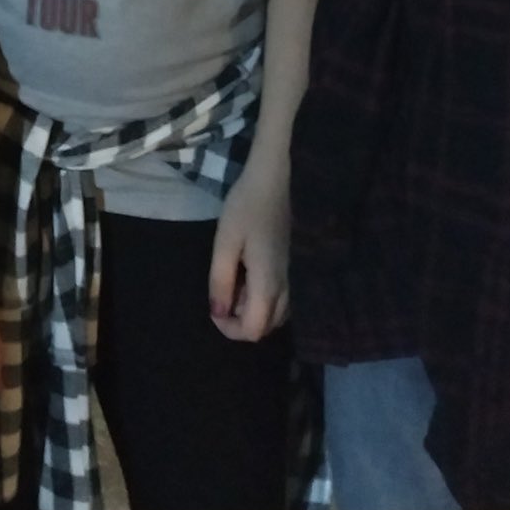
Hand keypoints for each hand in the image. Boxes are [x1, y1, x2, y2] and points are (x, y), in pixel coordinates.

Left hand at [209, 159, 288, 342]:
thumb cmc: (246, 206)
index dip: (229, 328)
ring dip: (252, 308)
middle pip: (265, 327)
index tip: (214, 306)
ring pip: (275, 315)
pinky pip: (281, 300)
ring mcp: (295, 279)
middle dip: (241, 318)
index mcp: (269, 284)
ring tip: (236, 276)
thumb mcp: (225, 242)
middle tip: (225, 287)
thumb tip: (218, 314)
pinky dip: (264, 298)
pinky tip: (250, 271)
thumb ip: (220, 281)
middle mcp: (288, 289)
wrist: (276, 179)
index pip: (253, 331)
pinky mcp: (295, 269)